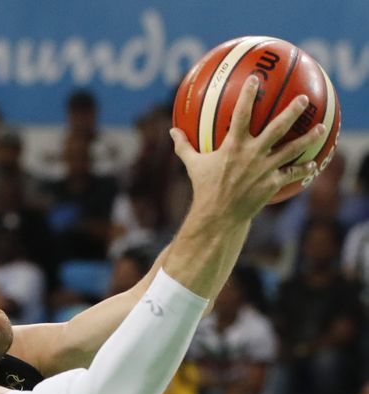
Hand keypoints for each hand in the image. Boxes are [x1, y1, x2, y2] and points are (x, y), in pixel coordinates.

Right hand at [170, 75, 327, 221]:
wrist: (218, 215)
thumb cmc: (204, 188)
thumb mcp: (192, 165)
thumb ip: (184, 146)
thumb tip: (172, 131)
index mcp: (233, 146)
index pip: (241, 115)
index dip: (247, 96)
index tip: (255, 79)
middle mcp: (252, 154)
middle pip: (277, 128)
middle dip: (292, 111)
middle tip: (304, 99)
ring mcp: (264, 169)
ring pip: (291, 149)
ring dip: (308, 137)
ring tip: (320, 127)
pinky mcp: (272, 183)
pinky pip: (292, 173)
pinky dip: (304, 168)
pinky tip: (313, 163)